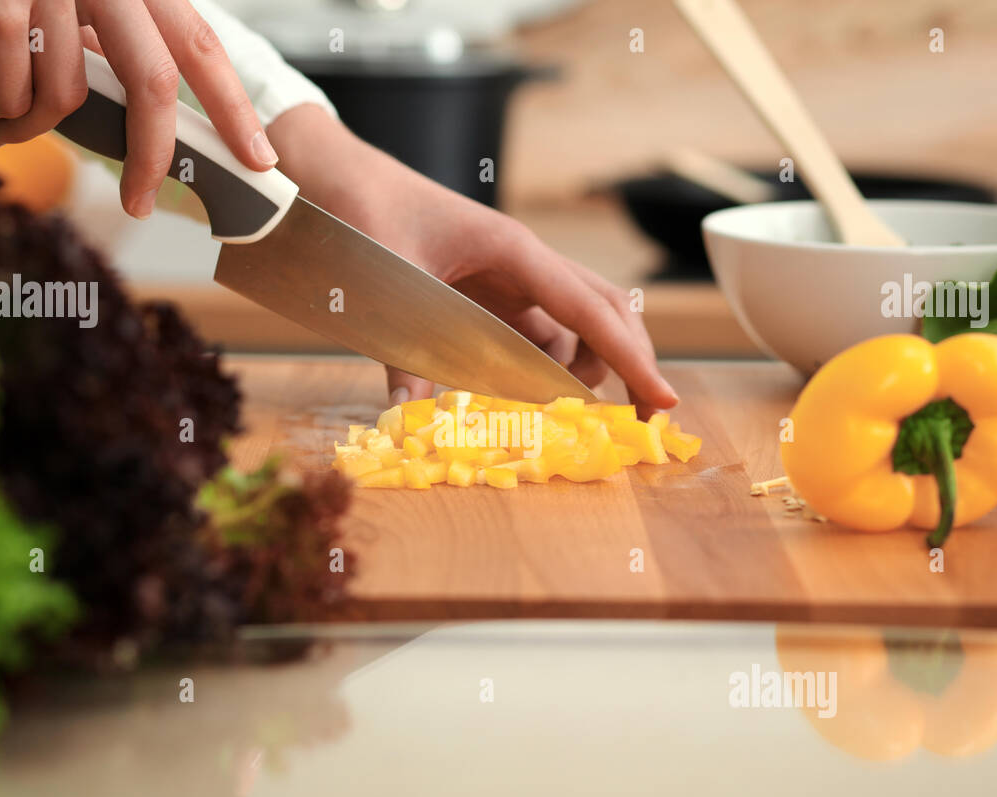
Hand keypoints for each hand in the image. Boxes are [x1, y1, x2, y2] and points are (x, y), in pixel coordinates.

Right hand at [0, 0, 276, 217]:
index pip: (198, 44)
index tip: (261, 159)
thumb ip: (106, 48)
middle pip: (152, 81)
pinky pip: (16, 99)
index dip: (233, 107)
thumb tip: (154, 127)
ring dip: (32, 129)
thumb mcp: (57, 9)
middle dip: (152, 155)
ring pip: (68, 98)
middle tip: (144, 204)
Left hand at [266, 105, 679, 416]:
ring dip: (580, 371)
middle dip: (630, 361)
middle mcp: (523, 265)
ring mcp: (508, 280)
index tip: (662, 401)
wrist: (334, 178)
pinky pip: (532, 337)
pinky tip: (519, 398)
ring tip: (564, 416)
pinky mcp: (488, 295)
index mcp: (514, 251)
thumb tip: (410, 416)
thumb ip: (400, 349)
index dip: (632, 359)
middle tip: (639, 417)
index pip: (593, 311)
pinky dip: (539, 370)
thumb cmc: (362, 213)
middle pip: (605, 313)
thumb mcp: (383, 281)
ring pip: (572, 329)